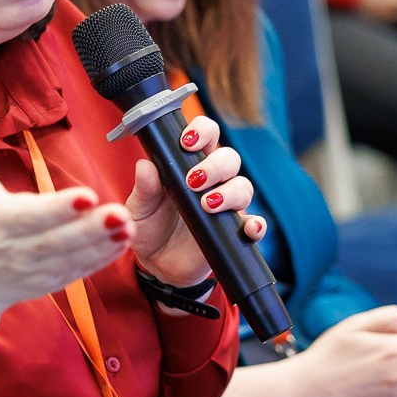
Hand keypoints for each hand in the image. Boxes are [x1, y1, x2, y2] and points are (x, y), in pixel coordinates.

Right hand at [0, 125, 134, 321]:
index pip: (31, 216)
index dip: (59, 208)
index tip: (87, 195)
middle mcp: (17, 251)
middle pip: (57, 240)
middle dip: (90, 228)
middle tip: (120, 213)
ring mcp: (34, 271)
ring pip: (71, 258)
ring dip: (101, 244)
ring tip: (128, 226)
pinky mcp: (48, 283)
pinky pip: (77, 272)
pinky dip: (100, 260)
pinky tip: (121, 243)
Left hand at [128, 113, 264, 288]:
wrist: (157, 265)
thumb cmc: (149, 228)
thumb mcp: (139, 209)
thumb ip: (144, 189)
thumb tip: (144, 165)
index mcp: (190, 165)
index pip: (206, 135)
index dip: (202, 131)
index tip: (187, 142)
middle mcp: (213, 181)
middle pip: (229, 158)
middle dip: (215, 165)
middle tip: (194, 181)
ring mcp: (227, 206)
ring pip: (244, 186)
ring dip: (230, 192)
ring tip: (207, 205)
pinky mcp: (234, 231)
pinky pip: (255, 224)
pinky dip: (256, 225)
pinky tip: (248, 228)